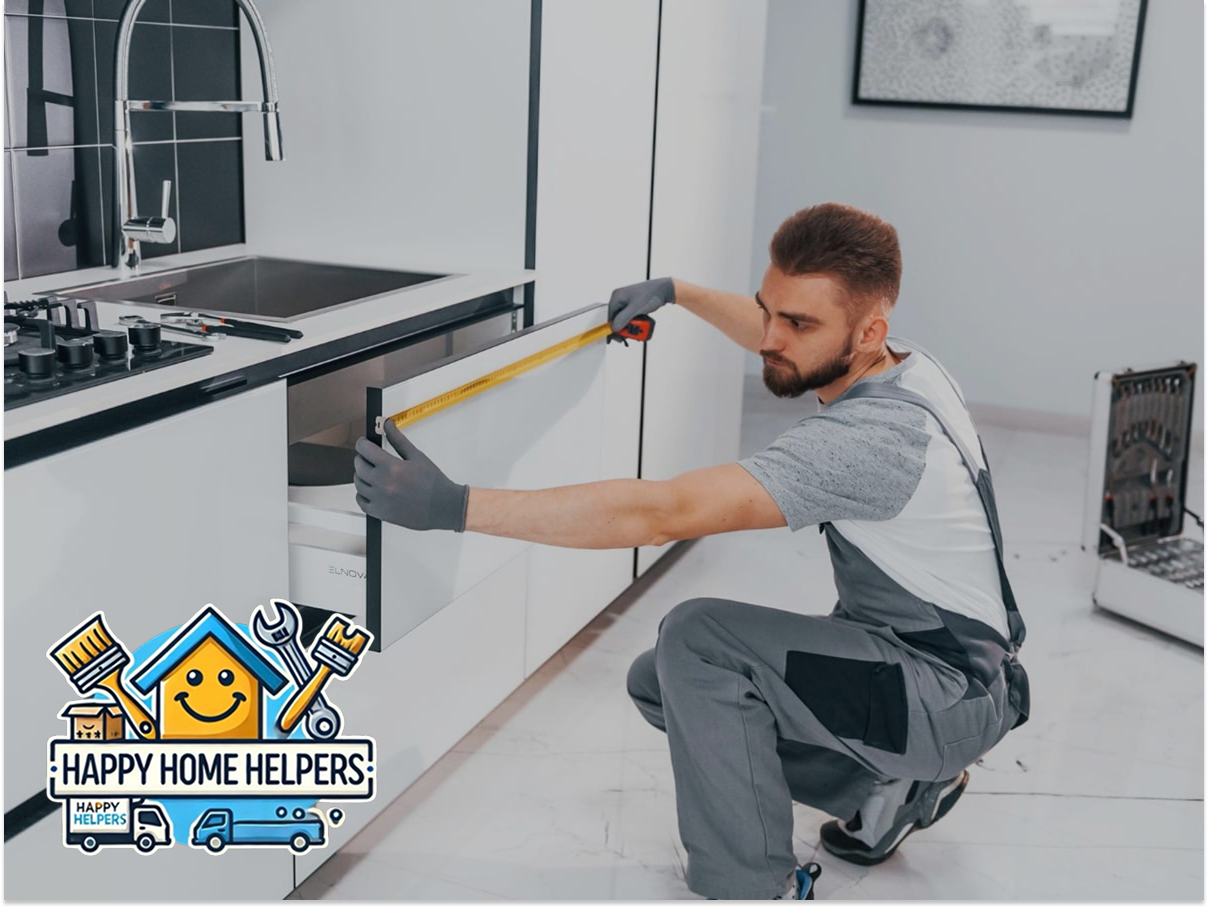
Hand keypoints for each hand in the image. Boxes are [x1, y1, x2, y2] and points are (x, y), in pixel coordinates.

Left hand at [353, 421, 468, 531]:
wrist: (443, 507)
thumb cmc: (434, 483)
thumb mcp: (416, 456)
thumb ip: (398, 439)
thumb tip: (387, 424)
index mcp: (391, 467)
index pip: (364, 450)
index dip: (362, 443)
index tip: (365, 443)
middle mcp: (382, 483)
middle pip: (359, 465)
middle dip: (362, 457)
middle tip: (370, 457)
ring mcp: (380, 500)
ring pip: (358, 483)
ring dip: (362, 475)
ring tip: (373, 473)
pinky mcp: (380, 513)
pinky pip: (361, 501)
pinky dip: (362, 494)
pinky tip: (371, 489)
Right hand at [607, 277, 674, 333]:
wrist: (664, 290)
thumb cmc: (651, 294)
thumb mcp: (635, 308)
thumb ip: (623, 318)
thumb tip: (614, 328)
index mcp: (617, 297)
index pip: (609, 316)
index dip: (613, 328)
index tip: (618, 337)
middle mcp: (620, 299)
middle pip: (616, 318)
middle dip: (623, 327)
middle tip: (631, 333)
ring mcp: (626, 302)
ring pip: (623, 319)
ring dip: (630, 326)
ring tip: (639, 329)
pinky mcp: (632, 305)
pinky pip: (630, 317)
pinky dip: (634, 322)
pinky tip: (640, 324)